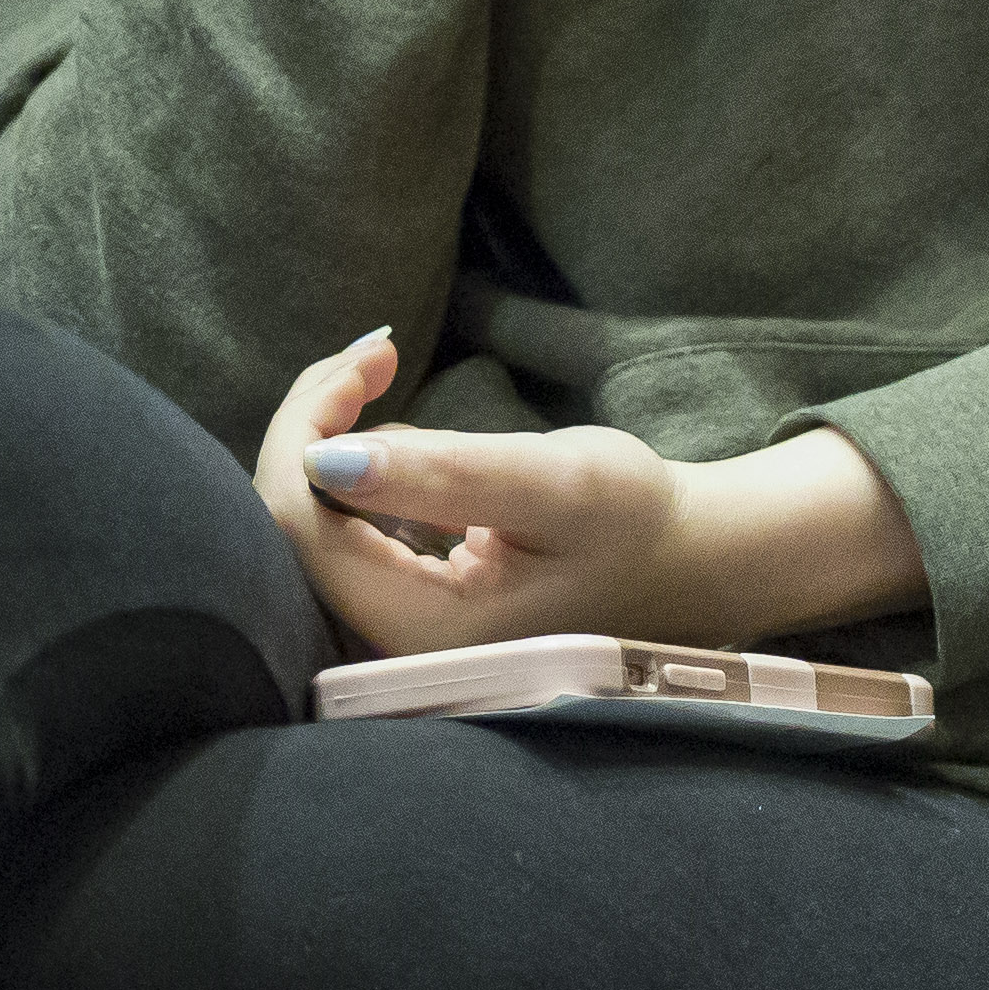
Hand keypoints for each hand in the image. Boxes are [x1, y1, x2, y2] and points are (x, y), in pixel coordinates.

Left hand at [255, 328, 919, 655]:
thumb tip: (326, 462)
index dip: (312, 426)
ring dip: (335, 435)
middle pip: (295, 520)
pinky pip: (347, 527)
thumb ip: (444, 474)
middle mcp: (391, 640)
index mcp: (419, 626)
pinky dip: (359, 465)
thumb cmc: (635, 518)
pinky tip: (394, 431)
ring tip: (383, 368)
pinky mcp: (410, 600)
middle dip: (319, 422)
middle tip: (380, 350)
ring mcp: (397, 624)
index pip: (302, 521)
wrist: (693, 558)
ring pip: (316, 519)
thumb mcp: (552, 481)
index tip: (378, 355)